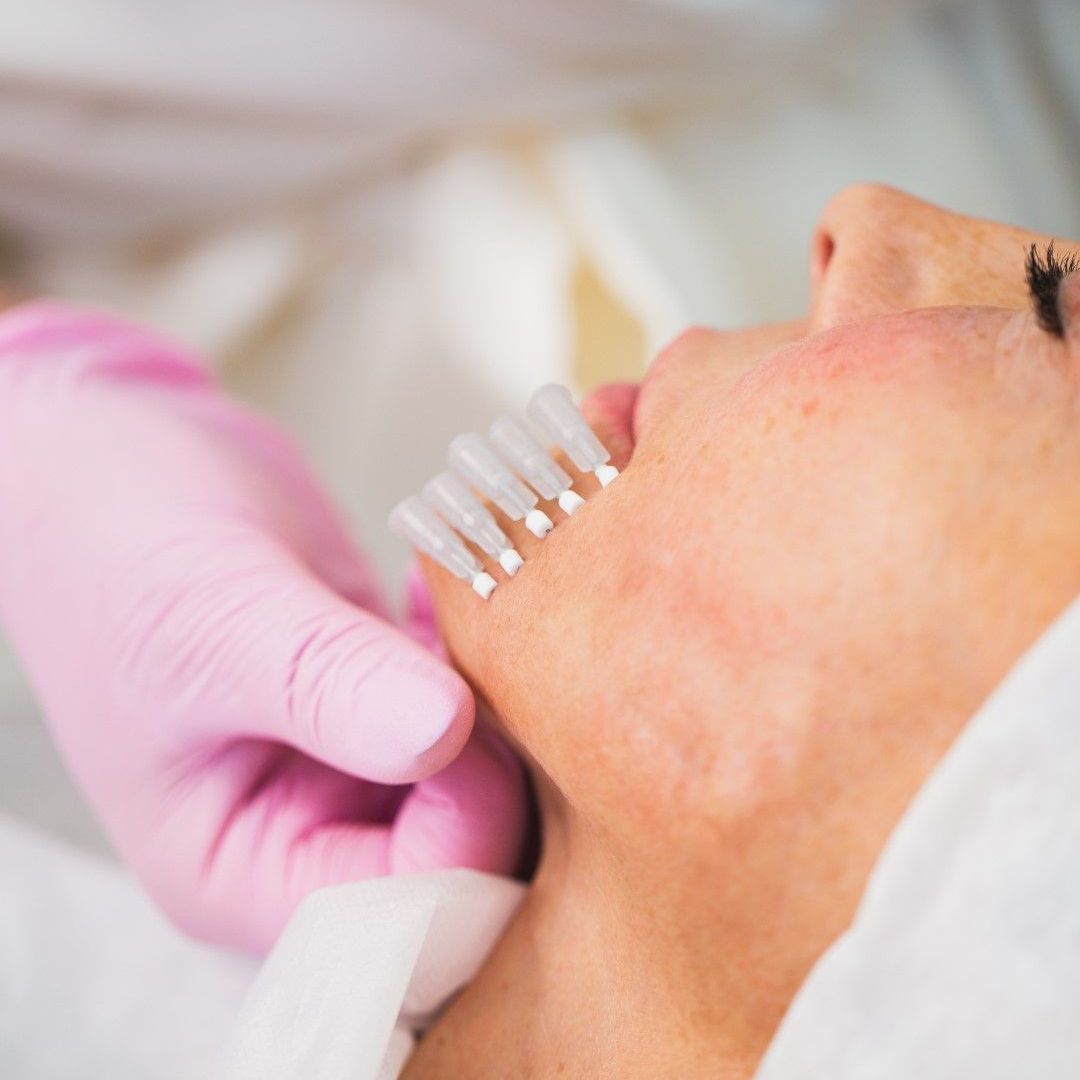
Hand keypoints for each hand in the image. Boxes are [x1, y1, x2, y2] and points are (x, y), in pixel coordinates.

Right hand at [0, 303, 525, 950]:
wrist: (118, 469)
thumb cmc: (123, 554)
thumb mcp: (213, 621)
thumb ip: (324, 682)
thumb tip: (443, 733)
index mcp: (242, 870)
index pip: (402, 911)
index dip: (462, 829)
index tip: (465, 717)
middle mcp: (306, 835)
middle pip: (464, 856)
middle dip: (501, 767)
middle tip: (500, 660)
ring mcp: (352, 765)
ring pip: (480, 779)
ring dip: (497, 701)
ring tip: (468, 612)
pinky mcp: (382, 700)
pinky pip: (470, 709)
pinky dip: (478, 655)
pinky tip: (439, 590)